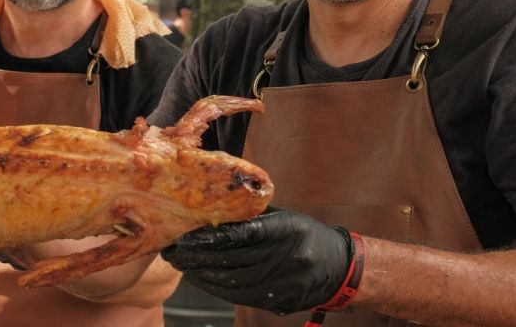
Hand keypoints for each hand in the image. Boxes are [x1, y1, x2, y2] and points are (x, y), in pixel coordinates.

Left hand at [161, 208, 355, 314]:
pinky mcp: (283, 302)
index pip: (244, 233)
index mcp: (289, 228)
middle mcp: (289, 256)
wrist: (340, 267)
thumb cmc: (304, 235)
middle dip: (199, 257)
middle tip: (175, 253)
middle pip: (234, 260)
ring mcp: (287, 282)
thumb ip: (253, 218)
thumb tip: (212, 213)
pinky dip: (219, 290)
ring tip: (184, 267)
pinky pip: (243, 297)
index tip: (187, 237)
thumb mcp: (284, 218)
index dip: (212, 237)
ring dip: (204, 276)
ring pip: (235, 282)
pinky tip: (204, 281)